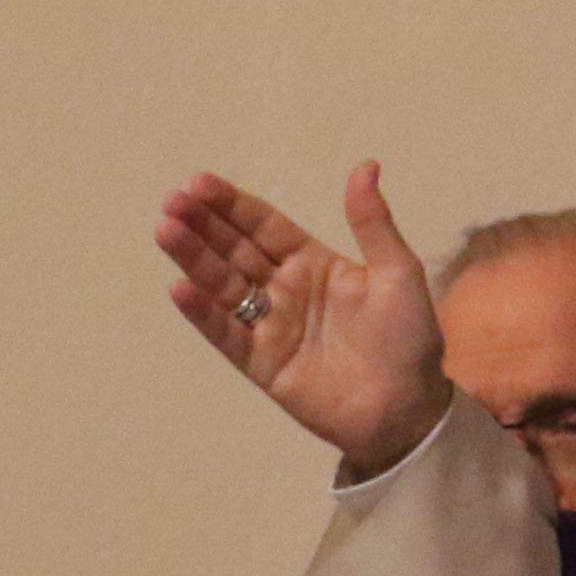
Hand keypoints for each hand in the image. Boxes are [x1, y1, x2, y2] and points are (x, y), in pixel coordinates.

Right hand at [159, 165, 452, 477]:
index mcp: (313, 263)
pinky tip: (180, 288)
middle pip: (235, 250)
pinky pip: (226, 334)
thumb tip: (365, 165)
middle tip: (172, 201)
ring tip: (165, 230)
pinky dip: (202, 313)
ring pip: (223, 286)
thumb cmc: (410, 341)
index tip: (199, 183)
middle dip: (203, 225)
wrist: (409, 410)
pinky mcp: (261, 364)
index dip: (232, 205)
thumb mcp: (397, 273)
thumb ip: (372, 223)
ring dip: (194, 258)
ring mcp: (270, 327)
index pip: (264, 226)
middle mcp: (284, 291)